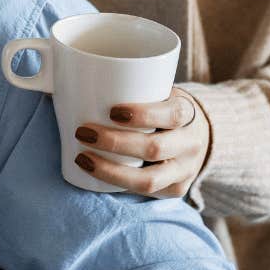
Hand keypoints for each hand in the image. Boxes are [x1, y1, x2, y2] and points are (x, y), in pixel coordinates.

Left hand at [73, 87, 210, 197]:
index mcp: (188, 113)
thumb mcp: (160, 92)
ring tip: (83, 158)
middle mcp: (191, 144)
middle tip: (83, 132)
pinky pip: (145, 193)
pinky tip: (96, 175)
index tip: (112, 111)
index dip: (143, 115)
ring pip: (148, 180)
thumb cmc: (164, 108)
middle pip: (155, 148)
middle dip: (115, 143)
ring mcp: (185, 171)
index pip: (171, 114)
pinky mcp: (176, 190)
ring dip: (110, 171)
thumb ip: (133, 86)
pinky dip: (117, 184)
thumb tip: (73, 76)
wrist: (197, 134)